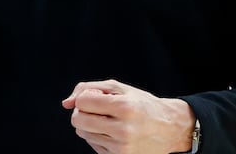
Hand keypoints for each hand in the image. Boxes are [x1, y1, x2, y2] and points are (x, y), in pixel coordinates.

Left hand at [62, 79, 194, 153]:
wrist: (170, 128)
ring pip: (83, 134)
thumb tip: (66, 103)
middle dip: (81, 112)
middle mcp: (123, 129)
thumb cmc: (142, 104)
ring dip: (89, 125)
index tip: (95, 98)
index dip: (84, 99)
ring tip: (107, 120)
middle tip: (96, 109)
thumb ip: (88, 89)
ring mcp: (122, 147)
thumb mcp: (119, 88)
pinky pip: (93, 145)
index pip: (82, 103)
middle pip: (78, 120)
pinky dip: (97, 136)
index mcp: (124, 107)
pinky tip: (112, 132)